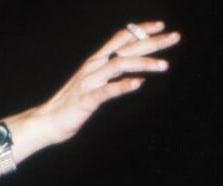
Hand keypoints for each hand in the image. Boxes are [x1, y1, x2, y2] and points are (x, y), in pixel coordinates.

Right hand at [22, 20, 178, 150]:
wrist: (48, 121)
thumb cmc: (73, 104)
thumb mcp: (95, 83)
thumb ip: (112, 74)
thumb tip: (133, 71)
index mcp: (97, 60)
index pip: (122, 38)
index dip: (142, 30)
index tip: (162, 27)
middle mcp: (94, 66)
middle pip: (127, 48)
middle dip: (152, 42)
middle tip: (174, 38)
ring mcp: (90, 82)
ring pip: (120, 66)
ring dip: (144, 64)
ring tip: (164, 65)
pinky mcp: (87, 100)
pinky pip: (107, 91)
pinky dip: (123, 86)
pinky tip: (138, 84)